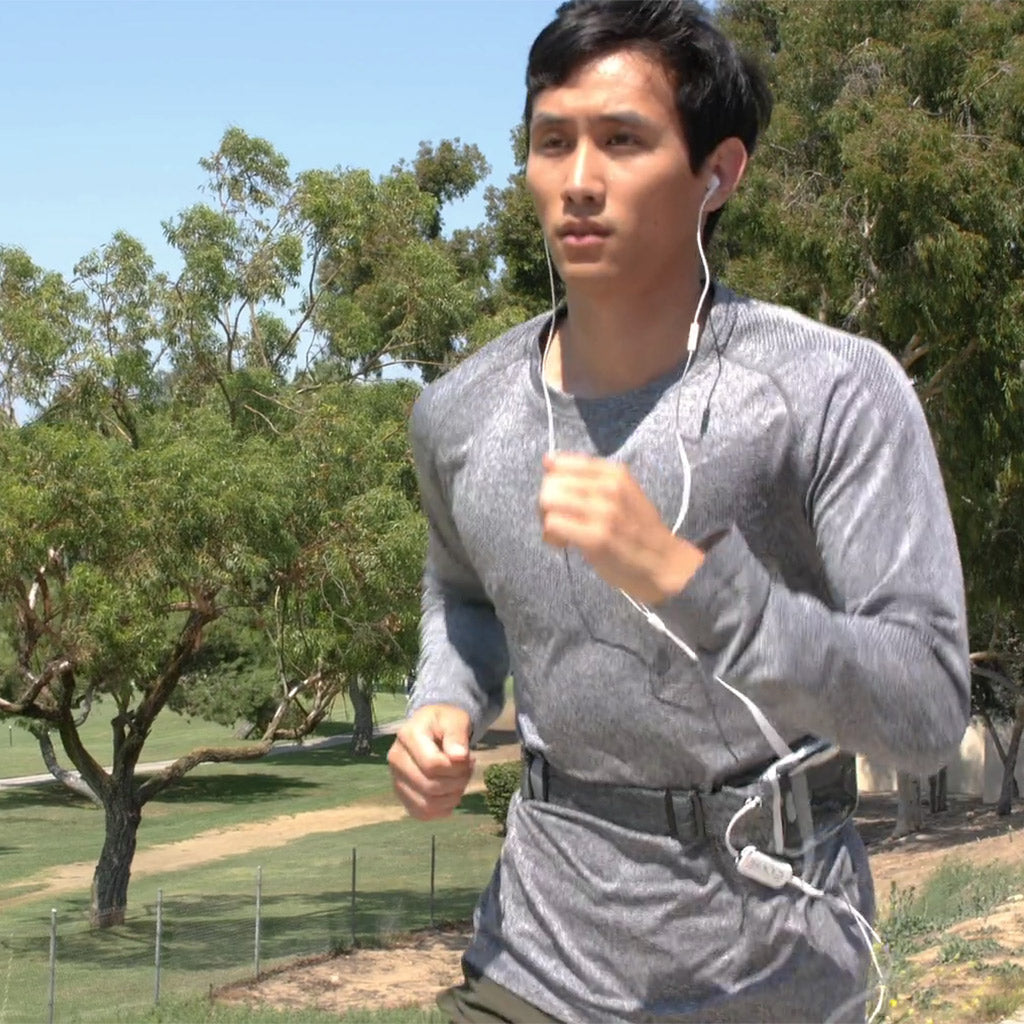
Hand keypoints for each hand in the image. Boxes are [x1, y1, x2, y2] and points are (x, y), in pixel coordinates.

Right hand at [387, 704, 474, 819]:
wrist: (432, 728)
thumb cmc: (445, 722)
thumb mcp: (455, 720)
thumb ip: (457, 735)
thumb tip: (459, 757)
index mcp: (408, 736)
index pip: (433, 765)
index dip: (457, 768)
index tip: (469, 758)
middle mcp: (396, 759)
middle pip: (430, 787)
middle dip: (457, 782)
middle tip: (468, 770)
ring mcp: (396, 779)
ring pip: (426, 805)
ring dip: (451, 798)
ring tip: (459, 781)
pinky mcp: (402, 795)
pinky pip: (421, 814)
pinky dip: (442, 809)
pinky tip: (450, 793)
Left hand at [538, 452, 703, 603]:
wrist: (664, 564)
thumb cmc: (638, 531)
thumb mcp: (620, 493)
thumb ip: (587, 478)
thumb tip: (548, 460)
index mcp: (615, 472)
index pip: (561, 462)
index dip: (553, 483)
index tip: (563, 501)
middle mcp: (610, 486)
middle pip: (550, 483)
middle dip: (545, 504)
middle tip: (559, 521)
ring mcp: (604, 511)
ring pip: (547, 501)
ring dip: (546, 520)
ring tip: (562, 534)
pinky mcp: (597, 537)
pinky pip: (553, 524)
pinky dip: (551, 536)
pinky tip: (565, 544)